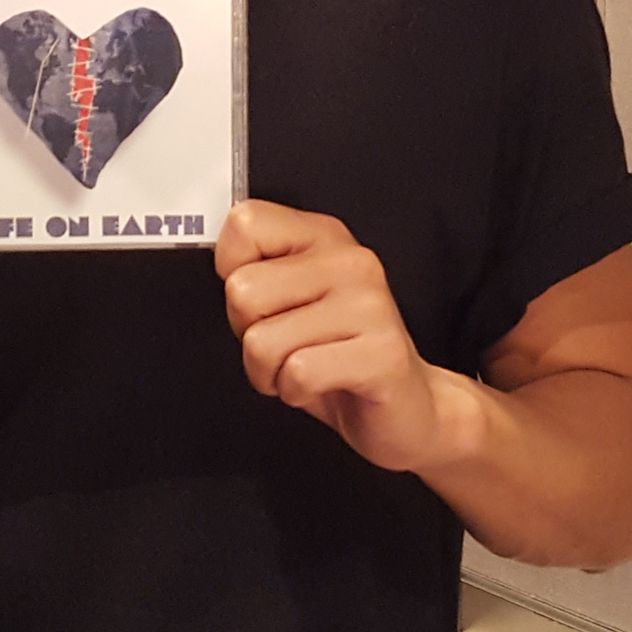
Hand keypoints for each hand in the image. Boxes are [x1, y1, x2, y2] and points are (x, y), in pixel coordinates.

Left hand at [217, 199, 474, 474]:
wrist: (408, 408)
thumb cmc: (339, 355)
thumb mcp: (292, 301)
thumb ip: (258, 271)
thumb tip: (223, 264)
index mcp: (324, 237)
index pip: (245, 223)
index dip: (233, 272)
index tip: (264, 300)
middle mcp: (351, 262)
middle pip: (242, 290)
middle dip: (249, 333)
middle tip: (287, 344)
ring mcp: (370, 305)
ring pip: (261, 340)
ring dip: (271, 371)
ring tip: (304, 368)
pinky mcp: (383, 353)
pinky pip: (298, 373)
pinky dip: (295, 392)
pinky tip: (323, 386)